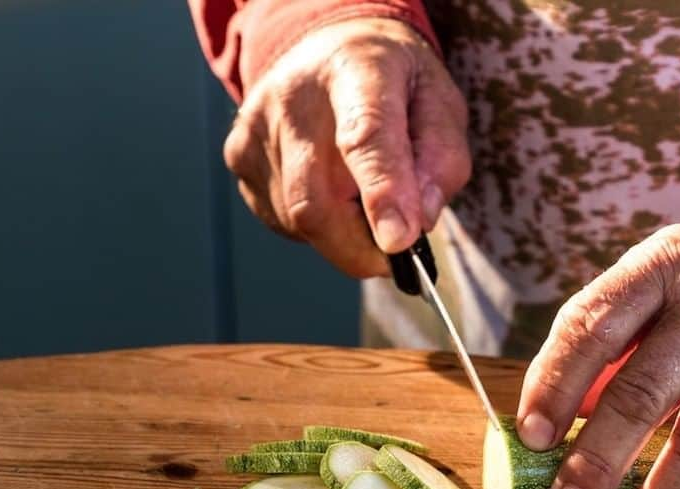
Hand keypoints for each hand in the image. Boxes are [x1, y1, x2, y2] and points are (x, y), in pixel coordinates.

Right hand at [223, 18, 470, 277]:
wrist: (328, 48)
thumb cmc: (393, 85)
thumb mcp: (440, 106)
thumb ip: (441, 162)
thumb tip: (418, 223)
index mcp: (358, 71)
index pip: (365, 137)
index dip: (382, 194)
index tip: (398, 242)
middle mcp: (294, 97)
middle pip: (317, 203)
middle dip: (360, 248)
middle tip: (393, 250)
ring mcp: (256, 128)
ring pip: (300, 223)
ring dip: (342, 234)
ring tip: (360, 193)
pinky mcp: (238, 157)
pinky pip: (283, 222)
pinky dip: (317, 227)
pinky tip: (330, 189)